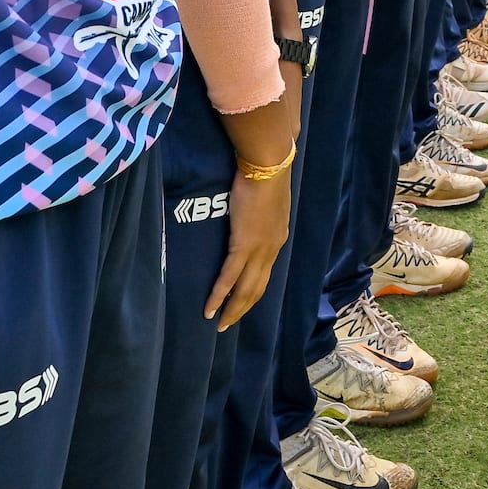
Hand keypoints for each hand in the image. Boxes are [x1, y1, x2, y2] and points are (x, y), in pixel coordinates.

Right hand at [205, 165, 289, 329]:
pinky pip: (230, 276)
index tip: (242, 301)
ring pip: (246, 289)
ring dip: (233, 308)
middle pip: (257, 288)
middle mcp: (271, 250)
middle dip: (242, 308)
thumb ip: (259, 213)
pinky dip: (220, 294)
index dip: (253, 289)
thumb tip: (249, 213)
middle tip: (228, 322)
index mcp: (277, 239)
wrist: (267, 166)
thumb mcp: (265, 201)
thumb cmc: (264, 176)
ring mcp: (259, 250)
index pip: (264, 273)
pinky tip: (210, 308)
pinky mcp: (244, 245)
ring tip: (220, 322)